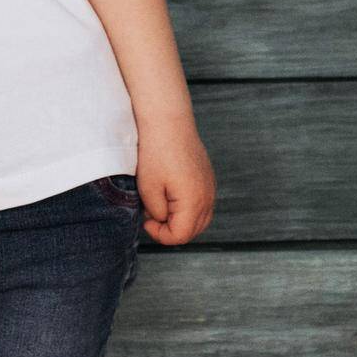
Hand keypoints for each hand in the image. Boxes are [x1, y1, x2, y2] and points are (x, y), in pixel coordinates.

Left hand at [131, 119, 216, 245]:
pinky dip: (188, 208)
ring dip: (181, 220)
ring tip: (161, 205)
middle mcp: (207, 196)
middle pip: (193, 231)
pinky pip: (203, 204)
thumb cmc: (156, 151)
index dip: (160, 235)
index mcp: (193, 202)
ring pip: (200, 219)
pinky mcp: (208, 178)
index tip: (146, 220)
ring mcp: (210, 186)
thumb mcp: (148, 188)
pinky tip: (171, 195)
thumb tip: (163, 219)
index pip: (180, 236)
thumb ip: (157, 213)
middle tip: (152, 215)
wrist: (168, 120)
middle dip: (171, 230)